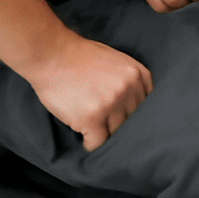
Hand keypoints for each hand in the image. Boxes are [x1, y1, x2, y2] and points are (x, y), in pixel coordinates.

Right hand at [27, 31, 152, 150]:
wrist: (52, 54)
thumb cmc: (80, 57)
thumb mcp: (116, 61)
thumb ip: (129, 81)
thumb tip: (137, 108)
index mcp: (138, 74)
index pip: (146, 107)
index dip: (131, 114)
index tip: (119, 117)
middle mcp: (128, 88)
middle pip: (131, 122)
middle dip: (116, 124)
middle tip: (102, 122)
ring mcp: (111, 103)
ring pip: (115, 134)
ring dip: (102, 133)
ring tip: (90, 124)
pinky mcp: (92, 117)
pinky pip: (97, 143)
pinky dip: (89, 142)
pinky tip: (83, 133)